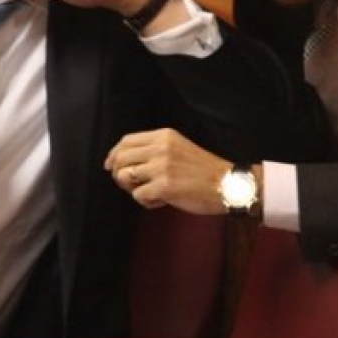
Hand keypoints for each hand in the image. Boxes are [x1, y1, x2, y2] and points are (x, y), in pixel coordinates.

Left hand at [104, 128, 232, 214]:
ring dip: (132, 190)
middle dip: (120, 176)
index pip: (126, 141)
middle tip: (132, 186)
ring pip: (124, 178)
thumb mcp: (178, 148)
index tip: (110, 166)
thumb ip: (154, 151)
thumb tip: (120, 164)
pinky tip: (162, 202)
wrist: (227, 184)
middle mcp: (160, 147)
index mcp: (163, 136)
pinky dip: (147, 202)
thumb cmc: (203, 171)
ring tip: (150, 193)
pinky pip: (138, 196)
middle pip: (120, 159)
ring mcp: (161, 166)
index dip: (114, 155)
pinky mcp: (164, 186)